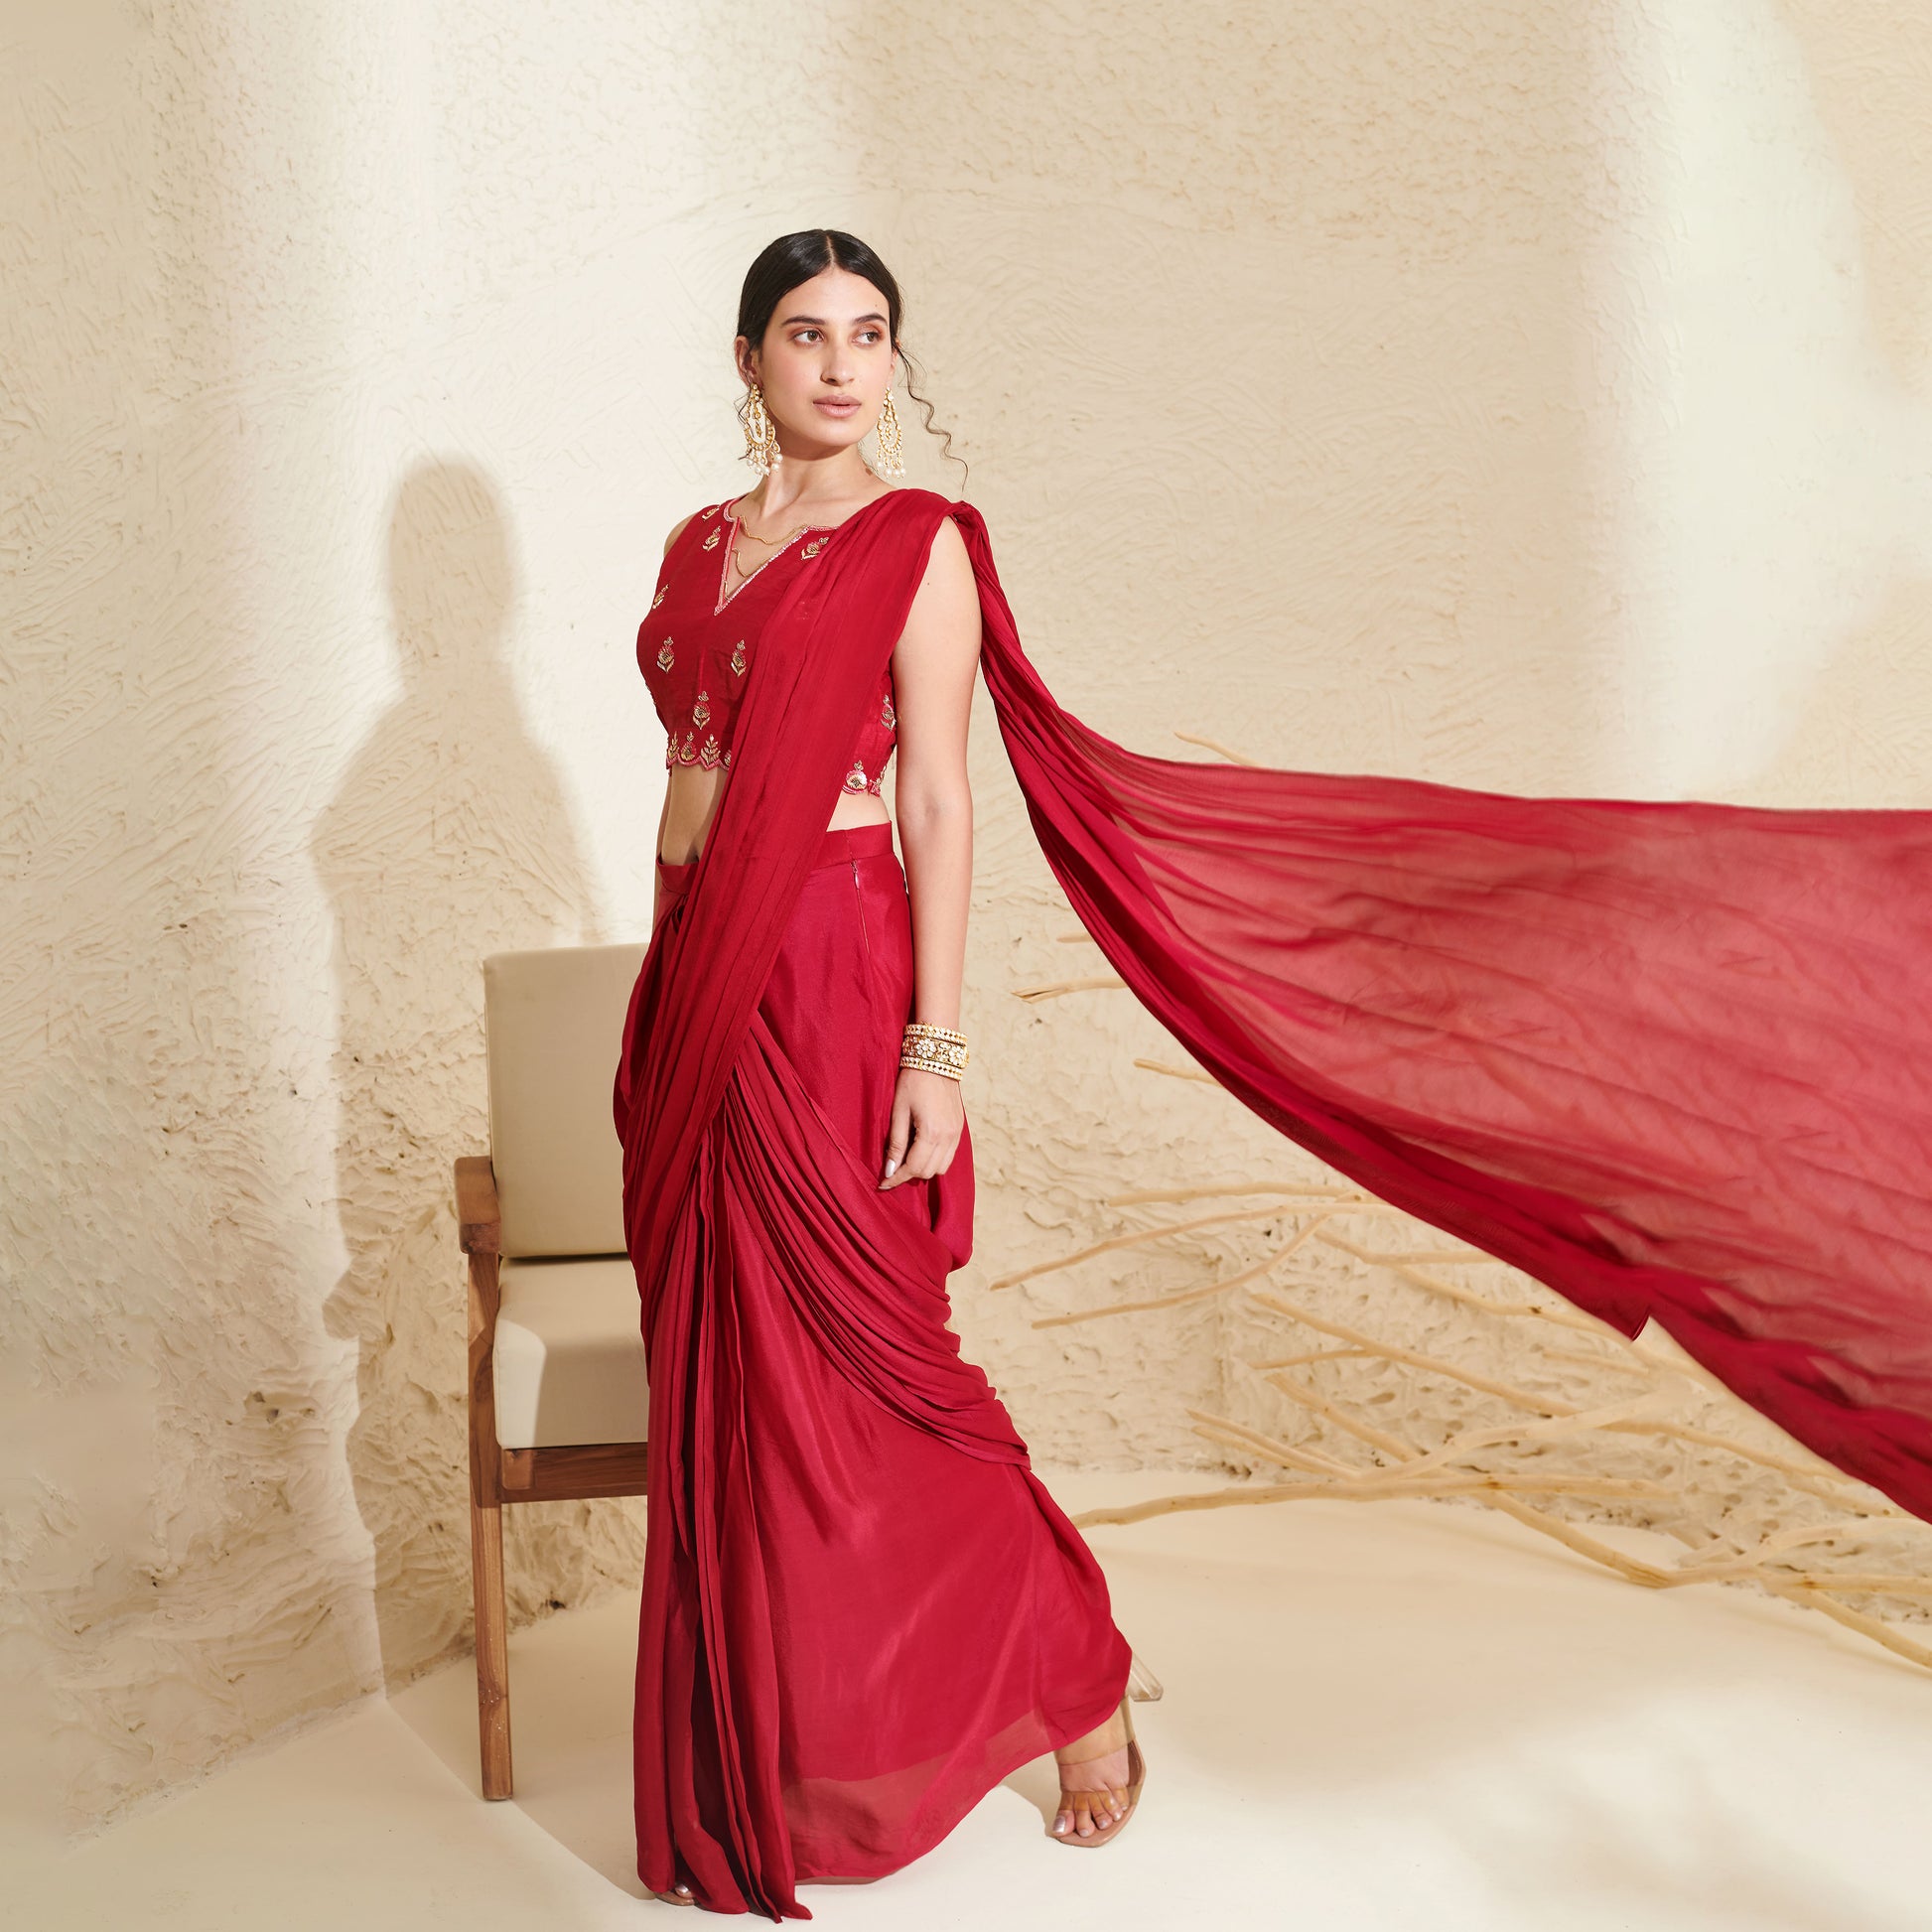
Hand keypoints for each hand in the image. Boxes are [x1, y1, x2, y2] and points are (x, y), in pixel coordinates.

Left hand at [879, 1066, 964, 1188]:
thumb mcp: (898, 1111)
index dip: (896, 1178)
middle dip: (908, 1175)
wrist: (936, 1058)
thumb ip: (896, 1143)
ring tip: (906, 1160)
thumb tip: (889, 1170)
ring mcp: (957, 1133)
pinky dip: (935, 1160)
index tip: (883, 1183)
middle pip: (928, 1172)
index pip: (913, 1168)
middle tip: (891, 1169)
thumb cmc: (912, 1081)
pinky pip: (949, 1156)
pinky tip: (921, 1151)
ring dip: (923, 1169)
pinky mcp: (959, 1129)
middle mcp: (948, 1137)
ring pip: (941, 1168)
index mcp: (932, 1133)